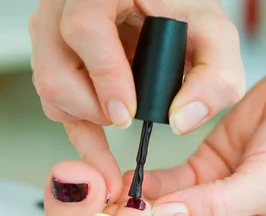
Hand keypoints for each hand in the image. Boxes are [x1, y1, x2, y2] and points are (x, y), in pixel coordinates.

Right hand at [29, 0, 245, 199]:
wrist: (162, 8)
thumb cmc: (182, 13)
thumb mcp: (214, 37)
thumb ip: (215, 77)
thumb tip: (181, 121)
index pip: (85, 28)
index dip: (105, 75)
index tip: (127, 113)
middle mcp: (63, 7)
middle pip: (55, 71)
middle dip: (94, 109)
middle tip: (128, 117)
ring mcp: (50, 32)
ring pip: (50, 90)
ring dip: (86, 117)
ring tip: (122, 111)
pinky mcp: (51, 59)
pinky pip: (52, 102)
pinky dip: (79, 129)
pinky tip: (101, 151)